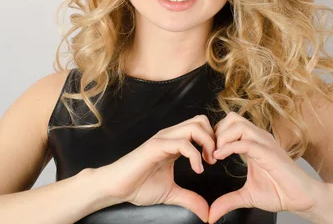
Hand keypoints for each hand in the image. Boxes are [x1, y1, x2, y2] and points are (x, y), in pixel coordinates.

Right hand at [97, 114, 216, 221]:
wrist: (116, 187)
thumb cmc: (138, 186)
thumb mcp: (171, 194)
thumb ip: (189, 199)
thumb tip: (206, 213)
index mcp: (174, 142)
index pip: (201, 127)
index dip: (213, 141)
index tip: (215, 161)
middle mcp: (170, 136)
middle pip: (201, 121)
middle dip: (213, 139)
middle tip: (213, 160)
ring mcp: (163, 139)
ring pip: (195, 126)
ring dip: (207, 144)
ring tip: (207, 164)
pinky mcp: (156, 146)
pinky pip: (183, 143)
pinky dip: (195, 156)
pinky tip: (197, 170)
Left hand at [208, 111, 322, 223]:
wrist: (302, 199)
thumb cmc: (280, 192)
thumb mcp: (246, 196)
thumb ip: (228, 201)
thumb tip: (211, 214)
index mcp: (253, 143)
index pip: (229, 124)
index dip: (215, 135)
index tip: (208, 154)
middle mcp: (259, 139)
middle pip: (231, 118)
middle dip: (216, 132)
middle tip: (210, 153)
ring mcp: (265, 143)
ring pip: (237, 125)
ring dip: (221, 138)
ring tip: (215, 155)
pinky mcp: (269, 152)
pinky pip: (245, 142)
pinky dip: (228, 147)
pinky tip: (220, 157)